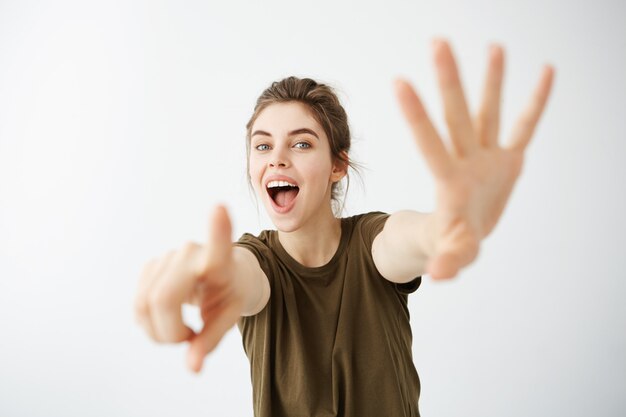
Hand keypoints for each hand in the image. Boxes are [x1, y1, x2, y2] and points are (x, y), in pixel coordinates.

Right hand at [134, 205, 244, 371]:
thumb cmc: (232, 293)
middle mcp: (190, 253)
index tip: (220, 208)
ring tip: (182, 333)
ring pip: (143, 305)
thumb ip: (210, 341)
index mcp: (220, 263)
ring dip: (157, 332)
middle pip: (160, 300)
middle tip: (188, 340)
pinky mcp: (152, 265)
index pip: (219, 247)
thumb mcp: (230, 317)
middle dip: (168, 333)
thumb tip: (191, 368)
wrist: (229, 273)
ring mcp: (168, 257)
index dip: (217, 230)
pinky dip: (148, 323)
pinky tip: (167, 322)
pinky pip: (137, 304)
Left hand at [394, 39, 553, 278]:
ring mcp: (487, 156)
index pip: (431, 141)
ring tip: (494, 46)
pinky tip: (545, 72)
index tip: (399, 81)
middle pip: (457, 115)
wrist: (464, 233)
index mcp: (450, 180)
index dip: (417, 115)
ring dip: (491, 81)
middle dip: (449, 81)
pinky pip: (524, 127)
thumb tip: (439, 274)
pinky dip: (536, 103)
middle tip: (438, 42)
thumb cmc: (452, 242)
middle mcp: (466, 159)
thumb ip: (448, 258)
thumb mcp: (453, 252)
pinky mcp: (508, 160)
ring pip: (488, 112)